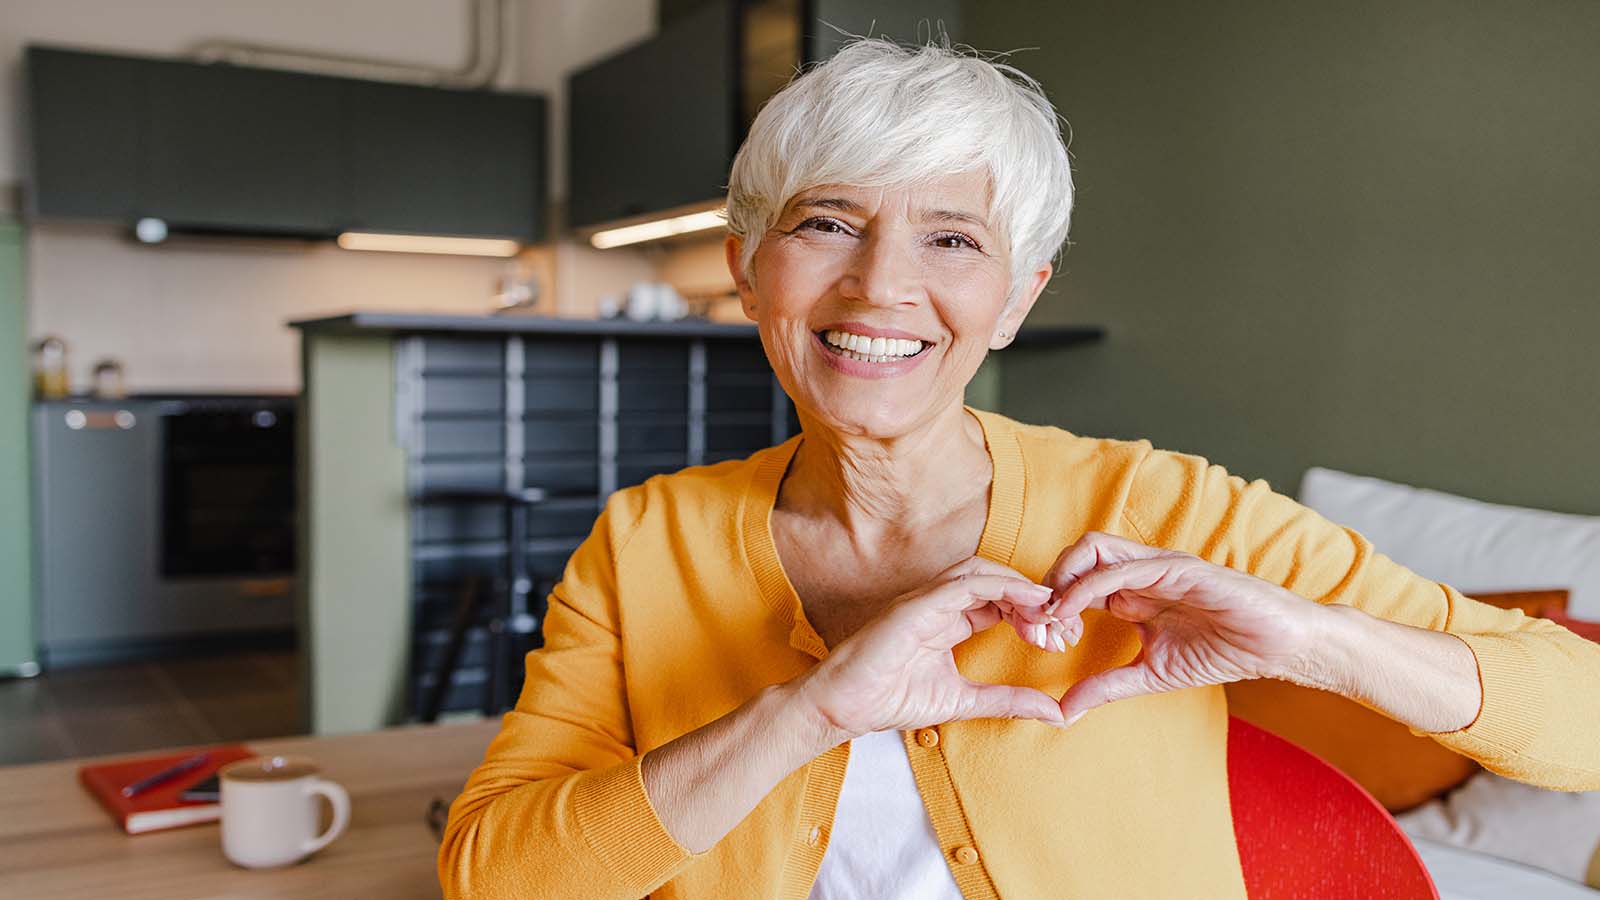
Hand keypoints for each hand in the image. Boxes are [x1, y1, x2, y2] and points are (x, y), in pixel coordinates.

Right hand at [793, 556, 1068, 741]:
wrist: (845, 707)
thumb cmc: (891, 700)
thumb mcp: (964, 701)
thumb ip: (1009, 701)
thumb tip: (1057, 712)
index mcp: (948, 621)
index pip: (1000, 602)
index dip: (1032, 614)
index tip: (1059, 639)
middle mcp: (939, 603)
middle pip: (997, 582)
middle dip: (1034, 600)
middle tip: (1062, 627)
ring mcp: (926, 599)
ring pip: (983, 573)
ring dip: (1020, 588)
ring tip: (1048, 612)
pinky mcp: (917, 603)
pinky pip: (966, 583)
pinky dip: (1002, 585)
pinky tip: (1028, 600)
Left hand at [1042, 531, 1326, 724]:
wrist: (1277, 645)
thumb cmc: (1222, 651)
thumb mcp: (1151, 675)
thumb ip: (1106, 686)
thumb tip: (1062, 711)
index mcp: (1130, 591)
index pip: (1073, 581)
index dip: (1048, 607)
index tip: (1040, 642)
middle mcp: (1138, 570)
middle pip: (1073, 556)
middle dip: (1046, 588)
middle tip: (1037, 628)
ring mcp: (1157, 564)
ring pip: (1091, 550)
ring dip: (1061, 579)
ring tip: (1051, 618)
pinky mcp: (1177, 568)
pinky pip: (1122, 568)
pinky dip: (1087, 586)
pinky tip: (1070, 612)